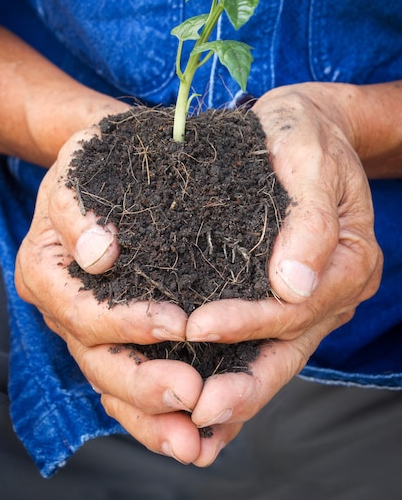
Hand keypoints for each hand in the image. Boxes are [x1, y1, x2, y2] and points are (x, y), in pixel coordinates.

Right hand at [15, 124, 240, 465]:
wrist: (107, 167)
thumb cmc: (94, 163)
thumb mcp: (78, 169)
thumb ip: (75, 210)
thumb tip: (96, 255)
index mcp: (46, 271)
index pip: (82, 311)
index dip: (125, 324)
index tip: (176, 324)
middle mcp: (64, 307)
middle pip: (96, 360)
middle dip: (142, 384)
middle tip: (191, 394)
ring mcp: (90, 326)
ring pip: (113, 383)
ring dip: (151, 415)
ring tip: (196, 440)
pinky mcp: (118, 334)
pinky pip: (132, 378)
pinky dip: (158, 410)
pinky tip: (196, 431)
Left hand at [184, 82, 382, 455]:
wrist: (299, 124)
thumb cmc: (301, 132)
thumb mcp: (307, 157)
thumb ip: (309, 218)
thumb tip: (297, 285)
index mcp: (347, 259)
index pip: (296, 307)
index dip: (249, 322)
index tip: (199, 326)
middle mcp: (331, 288)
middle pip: (289, 346)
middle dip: (244, 382)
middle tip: (198, 410)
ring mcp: (309, 297)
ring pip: (275, 353)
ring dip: (238, 388)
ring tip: (194, 418)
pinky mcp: (280, 293)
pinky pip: (261, 339)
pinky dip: (236, 368)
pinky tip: (205, 395)